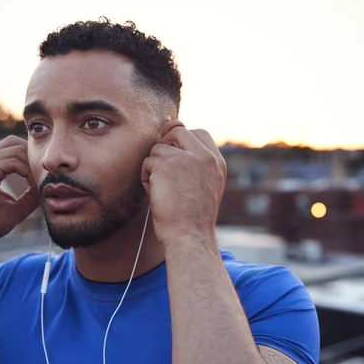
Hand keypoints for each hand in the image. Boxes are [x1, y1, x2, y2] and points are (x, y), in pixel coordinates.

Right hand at [0, 136, 38, 254]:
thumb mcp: (16, 207)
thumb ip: (29, 195)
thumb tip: (46, 188)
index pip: (13, 149)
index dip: (30, 158)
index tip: (43, 176)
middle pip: (14, 142)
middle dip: (32, 155)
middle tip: (44, 173)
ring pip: (16, 149)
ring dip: (32, 164)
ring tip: (40, 181)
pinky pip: (13, 161)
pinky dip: (27, 171)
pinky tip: (33, 184)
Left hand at [141, 120, 226, 243]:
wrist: (189, 236)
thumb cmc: (193, 217)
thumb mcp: (205, 184)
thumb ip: (196, 160)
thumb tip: (176, 128)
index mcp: (217, 161)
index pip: (199, 133)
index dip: (182, 139)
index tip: (174, 156)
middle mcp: (204, 156)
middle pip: (178, 131)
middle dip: (165, 145)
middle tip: (163, 169)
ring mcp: (185, 158)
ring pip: (158, 148)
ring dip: (154, 167)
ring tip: (162, 189)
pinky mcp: (165, 165)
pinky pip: (147, 163)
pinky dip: (146, 178)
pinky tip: (156, 194)